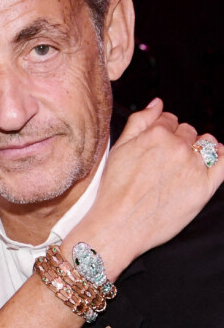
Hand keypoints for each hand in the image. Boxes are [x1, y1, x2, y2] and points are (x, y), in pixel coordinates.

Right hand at [64, 98, 223, 279]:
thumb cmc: (115, 189)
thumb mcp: (120, 148)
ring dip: (199, 147)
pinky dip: (222, 156)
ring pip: (207, 143)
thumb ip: (140, 121)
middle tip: (164, 159)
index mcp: (155, 134)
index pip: (168, 119)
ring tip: (184, 163)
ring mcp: (194, 166)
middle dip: (179, 139)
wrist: (120, 223)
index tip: (156, 143)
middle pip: (188, 131)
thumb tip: (157, 103)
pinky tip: (215, 159)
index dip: (162, 130)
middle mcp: (177, 147)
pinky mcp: (205, 187)